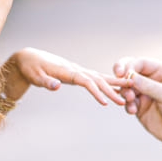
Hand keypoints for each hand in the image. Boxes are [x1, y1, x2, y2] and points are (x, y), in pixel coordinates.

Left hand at [3, 48, 124, 105]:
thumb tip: (56, 86)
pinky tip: (117, 86)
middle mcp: (75, 69)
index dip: (96, 92)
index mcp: (66, 71)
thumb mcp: (35, 76)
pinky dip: (108, 81)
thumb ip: (46, 82)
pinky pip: (96, 77)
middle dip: (111, 90)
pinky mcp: (78, 72)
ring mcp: (78, 70)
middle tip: (124, 100)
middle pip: (97, 79)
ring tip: (130, 89)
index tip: (105, 103)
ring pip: (99, 77)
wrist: (30, 57)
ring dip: (114, 84)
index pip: (85, 81)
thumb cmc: (31, 68)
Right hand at [113, 57, 161, 160]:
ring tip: (130, 100)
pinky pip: (128, 102)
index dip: (128, 66)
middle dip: (122, 77)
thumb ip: (149, 86)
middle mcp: (153, 80)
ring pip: (127, 88)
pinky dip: (127, 105)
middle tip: (117, 81)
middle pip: (130, 73)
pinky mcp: (140, 107)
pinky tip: (132, 111)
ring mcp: (146, 94)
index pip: (141, 63)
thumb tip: (130, 76)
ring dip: (125, 93)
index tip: (121, 74)